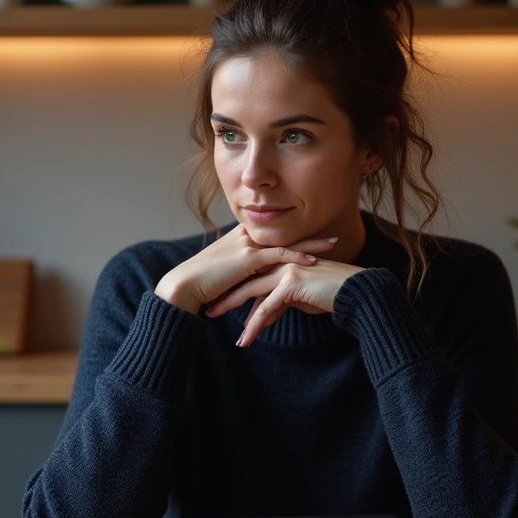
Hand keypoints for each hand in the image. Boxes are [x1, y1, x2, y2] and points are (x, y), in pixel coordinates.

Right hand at [154, 225, 338, 314]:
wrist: (185, 285)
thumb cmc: (202, 284)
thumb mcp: (225, 273)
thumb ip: (241, 272)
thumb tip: (254, 282)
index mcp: (240, 237)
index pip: (273, 232)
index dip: (294, 234)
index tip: (313, 235)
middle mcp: (245, 236)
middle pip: (284, 232)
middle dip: (309, 233)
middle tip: (330, 234)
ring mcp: (247, 245)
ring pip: (286, 240)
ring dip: (311, 243)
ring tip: (332, 243)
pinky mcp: (247, 258)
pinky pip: (278, 255)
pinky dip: (296, 256)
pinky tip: (312, 260)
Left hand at [204, 258, 364, 346]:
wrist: (355, 291)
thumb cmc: (331, 294)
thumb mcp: (301, 299)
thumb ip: (280, 302)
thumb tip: (264, 316)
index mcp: (281, 261)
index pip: (251, 274)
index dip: (234, 288)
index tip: (218, 299)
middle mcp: (280, 262)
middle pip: (246, 280)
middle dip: (226, 296)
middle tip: (209, 310)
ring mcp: (285, 270)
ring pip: (252, 293)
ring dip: (234, 311)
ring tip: (219, 325)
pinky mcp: (291, 284)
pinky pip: (267, 308)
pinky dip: (254, 325)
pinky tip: (246, 339)